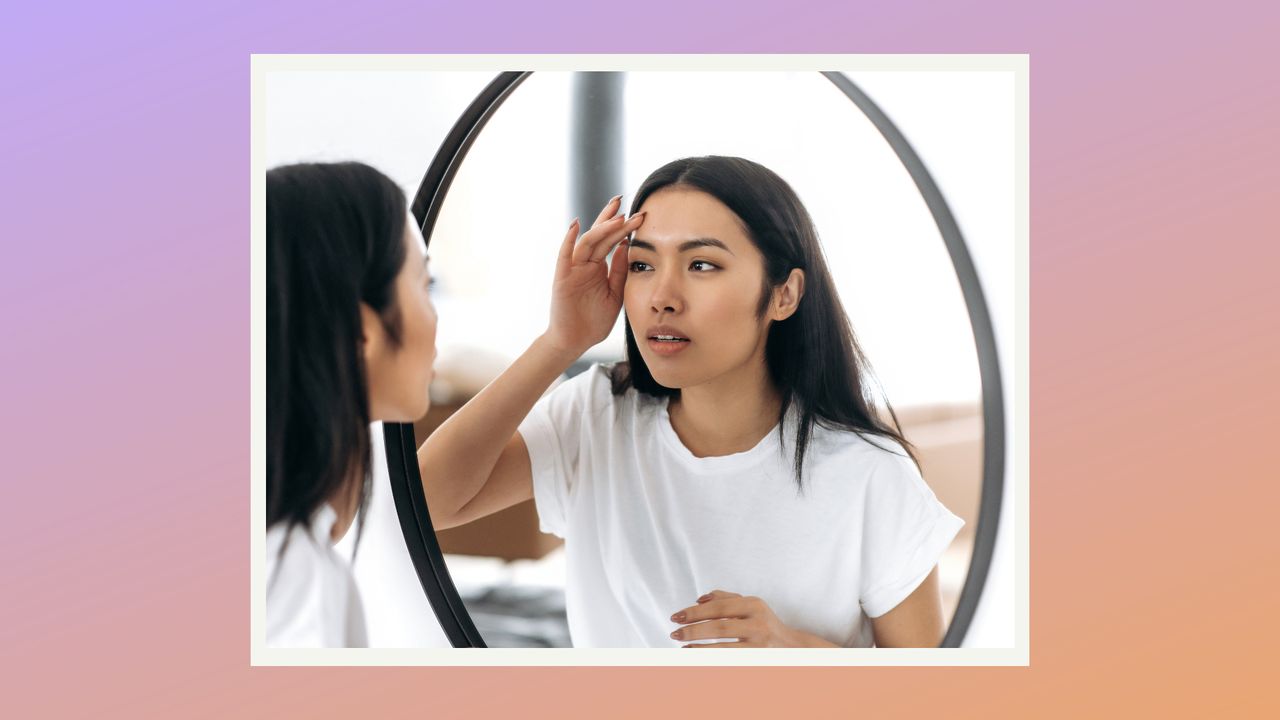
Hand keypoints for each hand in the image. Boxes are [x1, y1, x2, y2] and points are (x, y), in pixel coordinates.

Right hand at [543, 196, 645, 356]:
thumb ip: (620, 271)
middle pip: (599, 235)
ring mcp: (572, 269)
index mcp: (598, 267)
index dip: (624, 228)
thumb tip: (627, 246)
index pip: (611, 241)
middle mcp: (584, 264)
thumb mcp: (616, 293)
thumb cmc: (594, 320)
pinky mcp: (562, 278)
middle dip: (612, 219)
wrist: (575, 342)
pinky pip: (564, 256)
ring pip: (586, 242)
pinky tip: (575, 225)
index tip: (641, 215)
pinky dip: (568, 240)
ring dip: (600, 228)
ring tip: (616, 216)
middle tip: (626, 202)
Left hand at [668, 589, 802, 647]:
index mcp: (754, 604)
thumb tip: (699, 599)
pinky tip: (697, 656)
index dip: (695, 612)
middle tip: (674, 632)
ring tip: (682, 646)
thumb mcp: (749, 605)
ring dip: (699, 647)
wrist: (791, 646)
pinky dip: (710, 657)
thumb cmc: (764, 622)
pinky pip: (729, 659)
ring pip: (724, 646)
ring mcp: (759, 643)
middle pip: (719, 626)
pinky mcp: (757, 659)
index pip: (718, 607)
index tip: (676, 616)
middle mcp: (758, 623)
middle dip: (693, 629)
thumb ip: (725, 598)